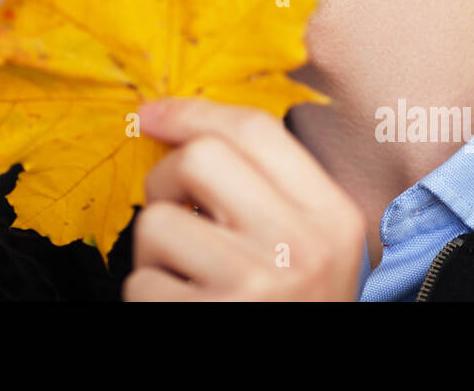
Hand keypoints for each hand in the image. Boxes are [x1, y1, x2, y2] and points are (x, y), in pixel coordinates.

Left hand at [124, 97, 364, 300]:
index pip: (255, 130)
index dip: (192, 111)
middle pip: (198, 159)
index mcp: (332, 217)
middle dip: (167, 179)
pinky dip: (151, 295)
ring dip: (156, 250)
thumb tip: (181, 129)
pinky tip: (186, 309)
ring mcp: (252, 288)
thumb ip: (269, 187)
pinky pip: (141, 282)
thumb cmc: (296, 307)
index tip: (153, 114)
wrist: (309, 387)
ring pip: (156, 223)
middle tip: (177, 209)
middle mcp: (299, 249)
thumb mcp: (313, 242)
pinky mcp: (204, 322)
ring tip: (190, 276)